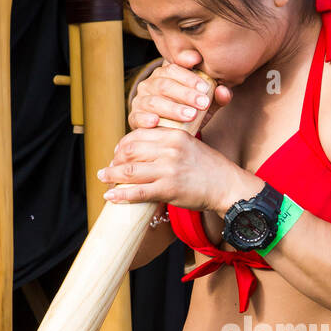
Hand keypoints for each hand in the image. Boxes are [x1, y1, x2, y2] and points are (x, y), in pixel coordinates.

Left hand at [98, 128, 264, 216]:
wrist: (227, 186)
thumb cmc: (209, 168)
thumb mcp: (190, 145)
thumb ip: (168, 144)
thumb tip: (144, 150)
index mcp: (174, 134)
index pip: (139, 134)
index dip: (123, 143)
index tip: (118, 151)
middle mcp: (169, 149)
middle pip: (130, 151)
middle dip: (115, 159)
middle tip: (108, 166)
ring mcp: (168, 170)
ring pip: (129, 171)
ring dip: (111, 175)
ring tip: (103, 177)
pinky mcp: (168, 189)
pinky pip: (137, 192)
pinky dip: (120, 195)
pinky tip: (110, 196)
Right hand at [128, 61, 232, 131]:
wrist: (173, 134)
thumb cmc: (191, 113)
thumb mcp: (206, 104)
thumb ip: (217, 97)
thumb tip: (224, 91)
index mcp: (166, 74)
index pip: (175, 68)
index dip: (190, 77)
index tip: (206, 87)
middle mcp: (151, 84)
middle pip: (165, 85)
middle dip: (185, 94)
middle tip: (203, 104)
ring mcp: (141, 100)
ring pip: (153, 101)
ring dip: (172, 108)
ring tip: (190, 115)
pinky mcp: (134, 117)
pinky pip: (137, 116)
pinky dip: (145, 119)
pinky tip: (156, 122)